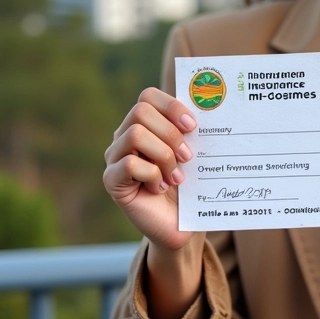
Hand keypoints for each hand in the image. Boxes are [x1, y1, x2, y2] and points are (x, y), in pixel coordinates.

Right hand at [104, 87, 198, 250]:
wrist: (180, 222)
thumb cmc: (188, 183)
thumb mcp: (193, 151)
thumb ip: (191, 130)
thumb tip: (208, 103)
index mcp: (145, 123)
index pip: (148, 96)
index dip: (172, 106)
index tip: (193, 126)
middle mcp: (124, 136)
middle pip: (141, 111)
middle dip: (170, 133)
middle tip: (187, 156)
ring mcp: (115, 158)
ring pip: (135, 135)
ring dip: (163, 155)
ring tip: (176, 176)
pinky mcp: (112, 181)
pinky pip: (130, 165)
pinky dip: (153, 175)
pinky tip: (161, 188)